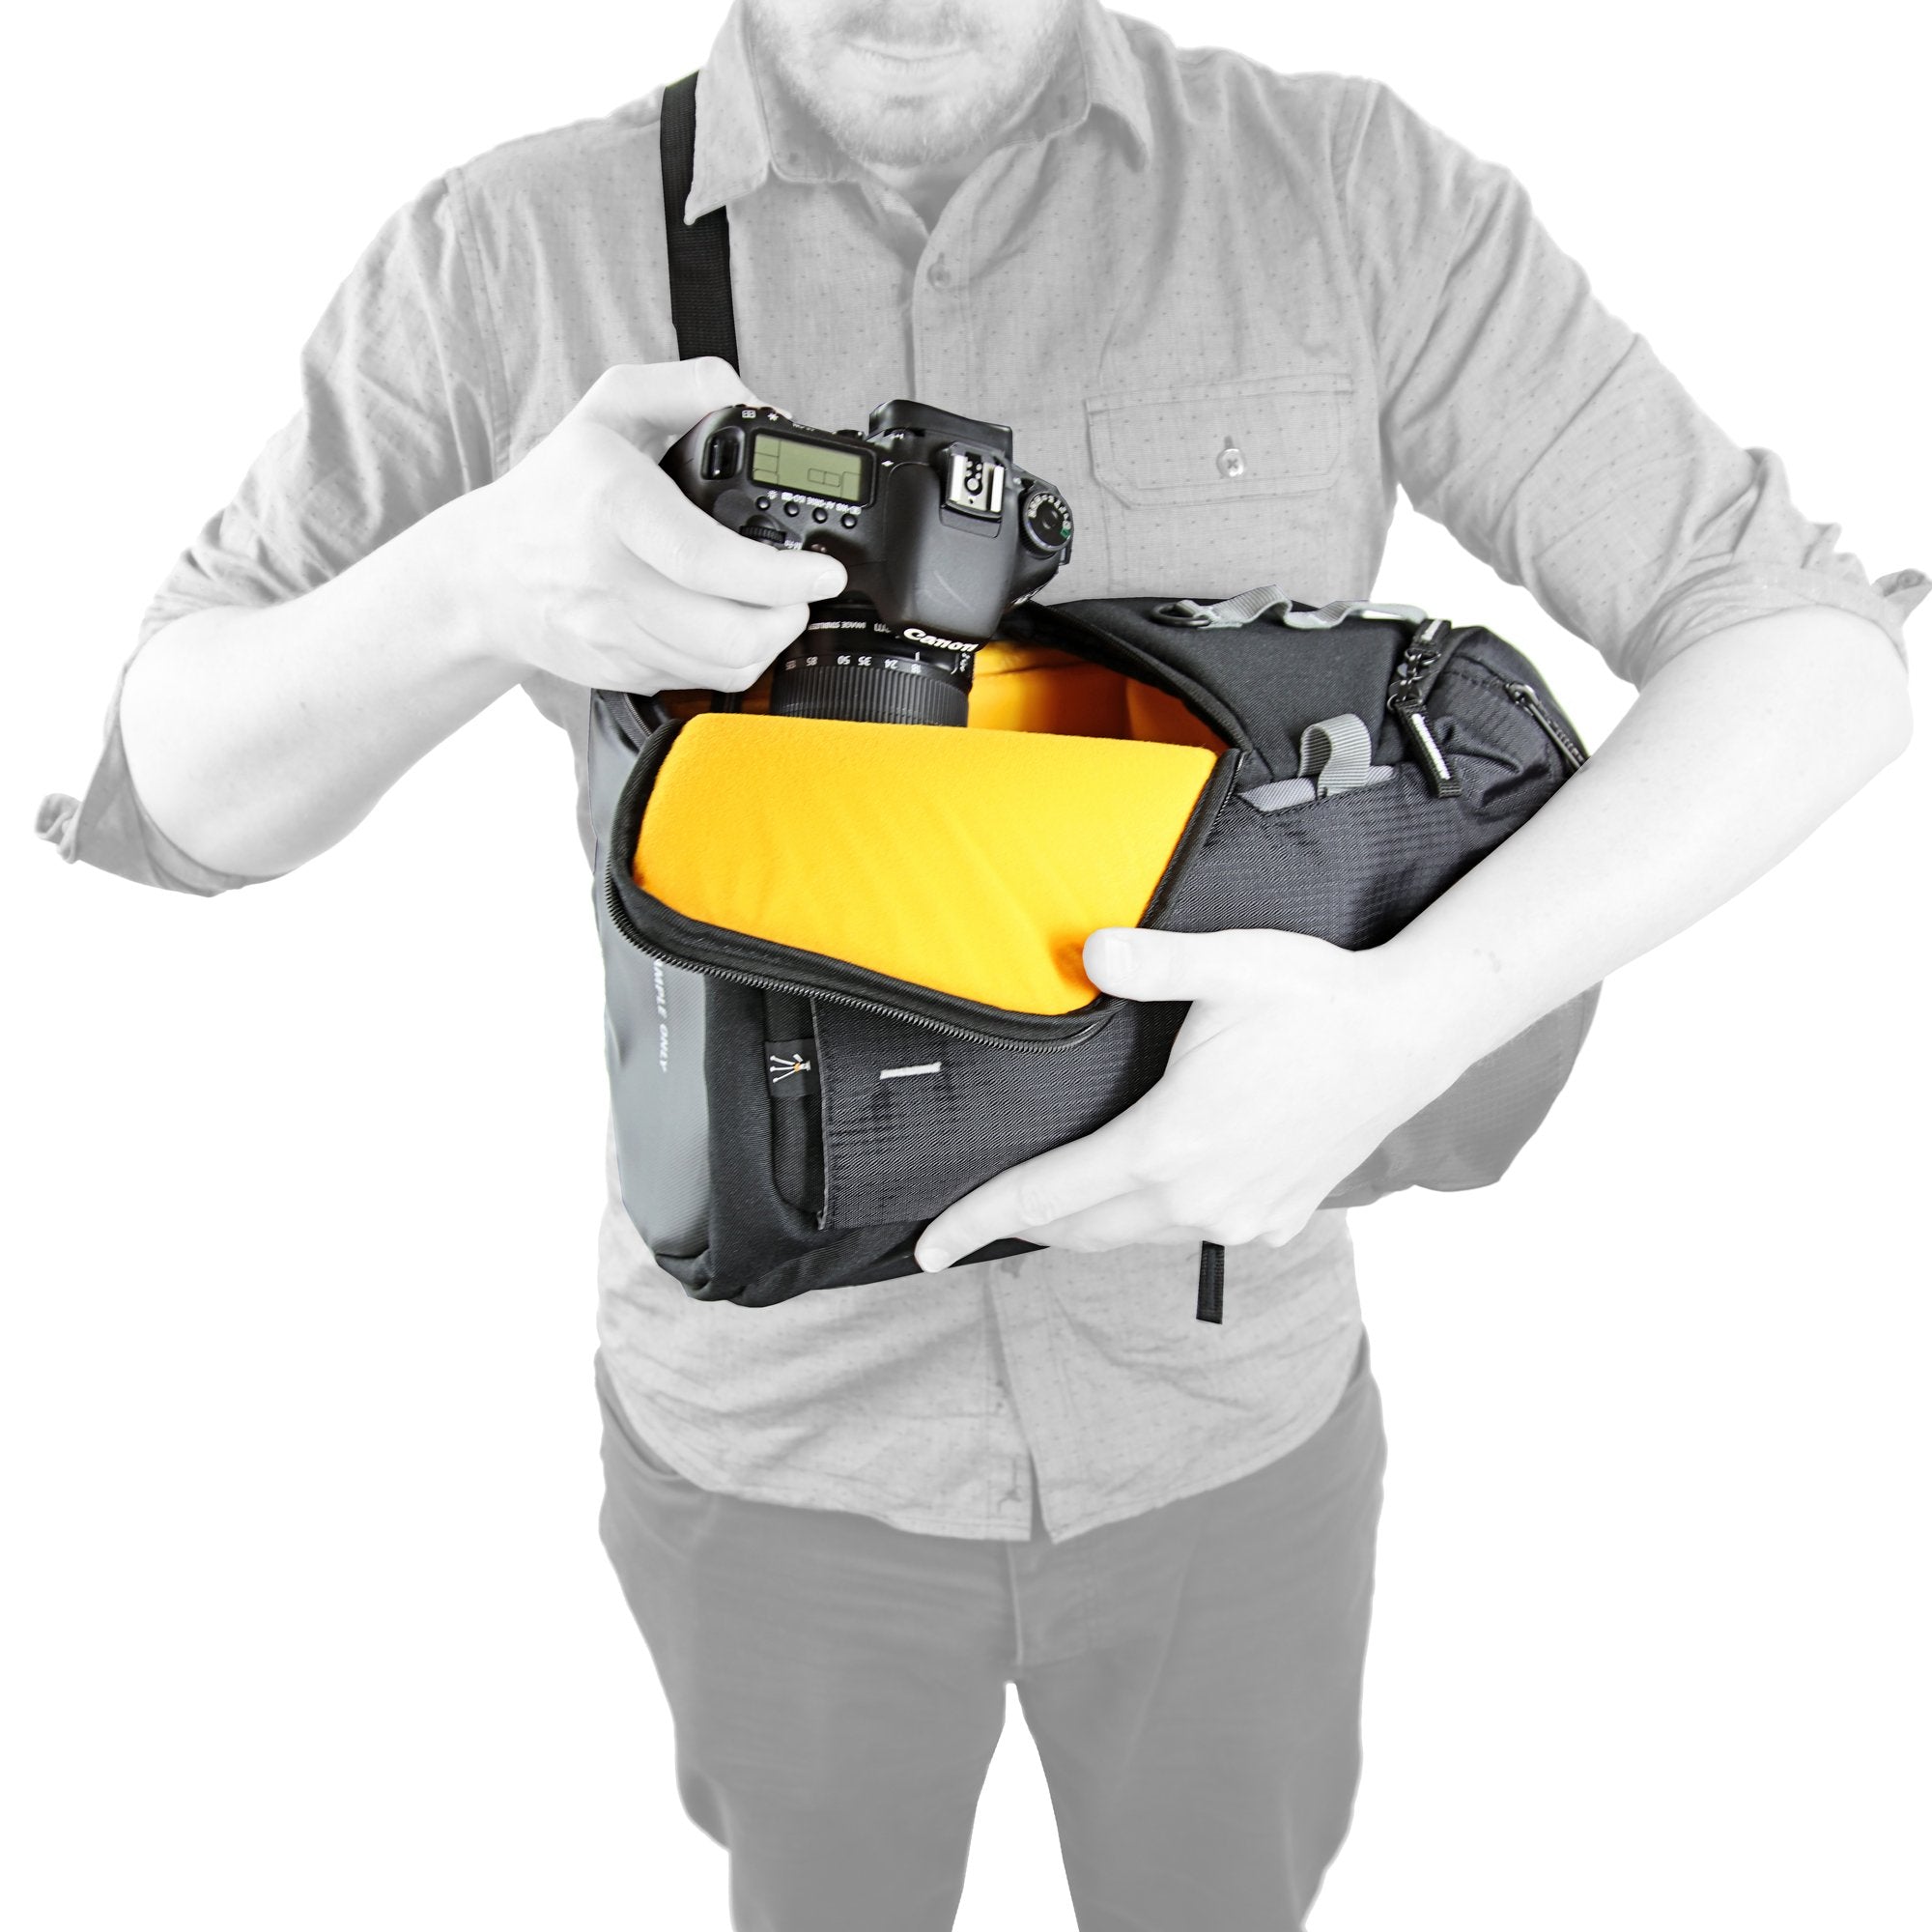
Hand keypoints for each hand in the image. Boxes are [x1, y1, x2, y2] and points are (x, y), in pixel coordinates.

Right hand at [446, 358, 846, 692]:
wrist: (486, 571)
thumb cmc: (555, 488)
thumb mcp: (612, 406)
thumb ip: (690, 387)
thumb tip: (766, 407)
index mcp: (615, 505)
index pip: (707, 559)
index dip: (778, 575)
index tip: (823, 571)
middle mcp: (611, 578)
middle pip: (727, 628)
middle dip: (790, 615)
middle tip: (806, 590)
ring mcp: (614, 634)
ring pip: (722, 664)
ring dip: (770, 641)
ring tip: (779, 608)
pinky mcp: (620, 672)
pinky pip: (699, 680)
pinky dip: (732, 659)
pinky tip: (734, 626)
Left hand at [913, 926, 1475, 1268]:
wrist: (1410, 1036)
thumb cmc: (1314, 997)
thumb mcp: (1225, 964)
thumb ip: (1148, 961)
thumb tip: (1086, 949)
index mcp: (1166, 1143)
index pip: (1045, 1197)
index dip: (977, 1221)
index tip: (929, 1246)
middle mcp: (1197, 1196)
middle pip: (1081, 1229)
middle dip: (1024, 1228)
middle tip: (973, 1223)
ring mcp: (1240, 1215)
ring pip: (1136, 1234)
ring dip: (1089, 1221)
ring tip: (1055, 1202)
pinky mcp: (1276, 1219)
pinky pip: (1192, 1229)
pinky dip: (1155, 1216)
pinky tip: (1156, 1186)